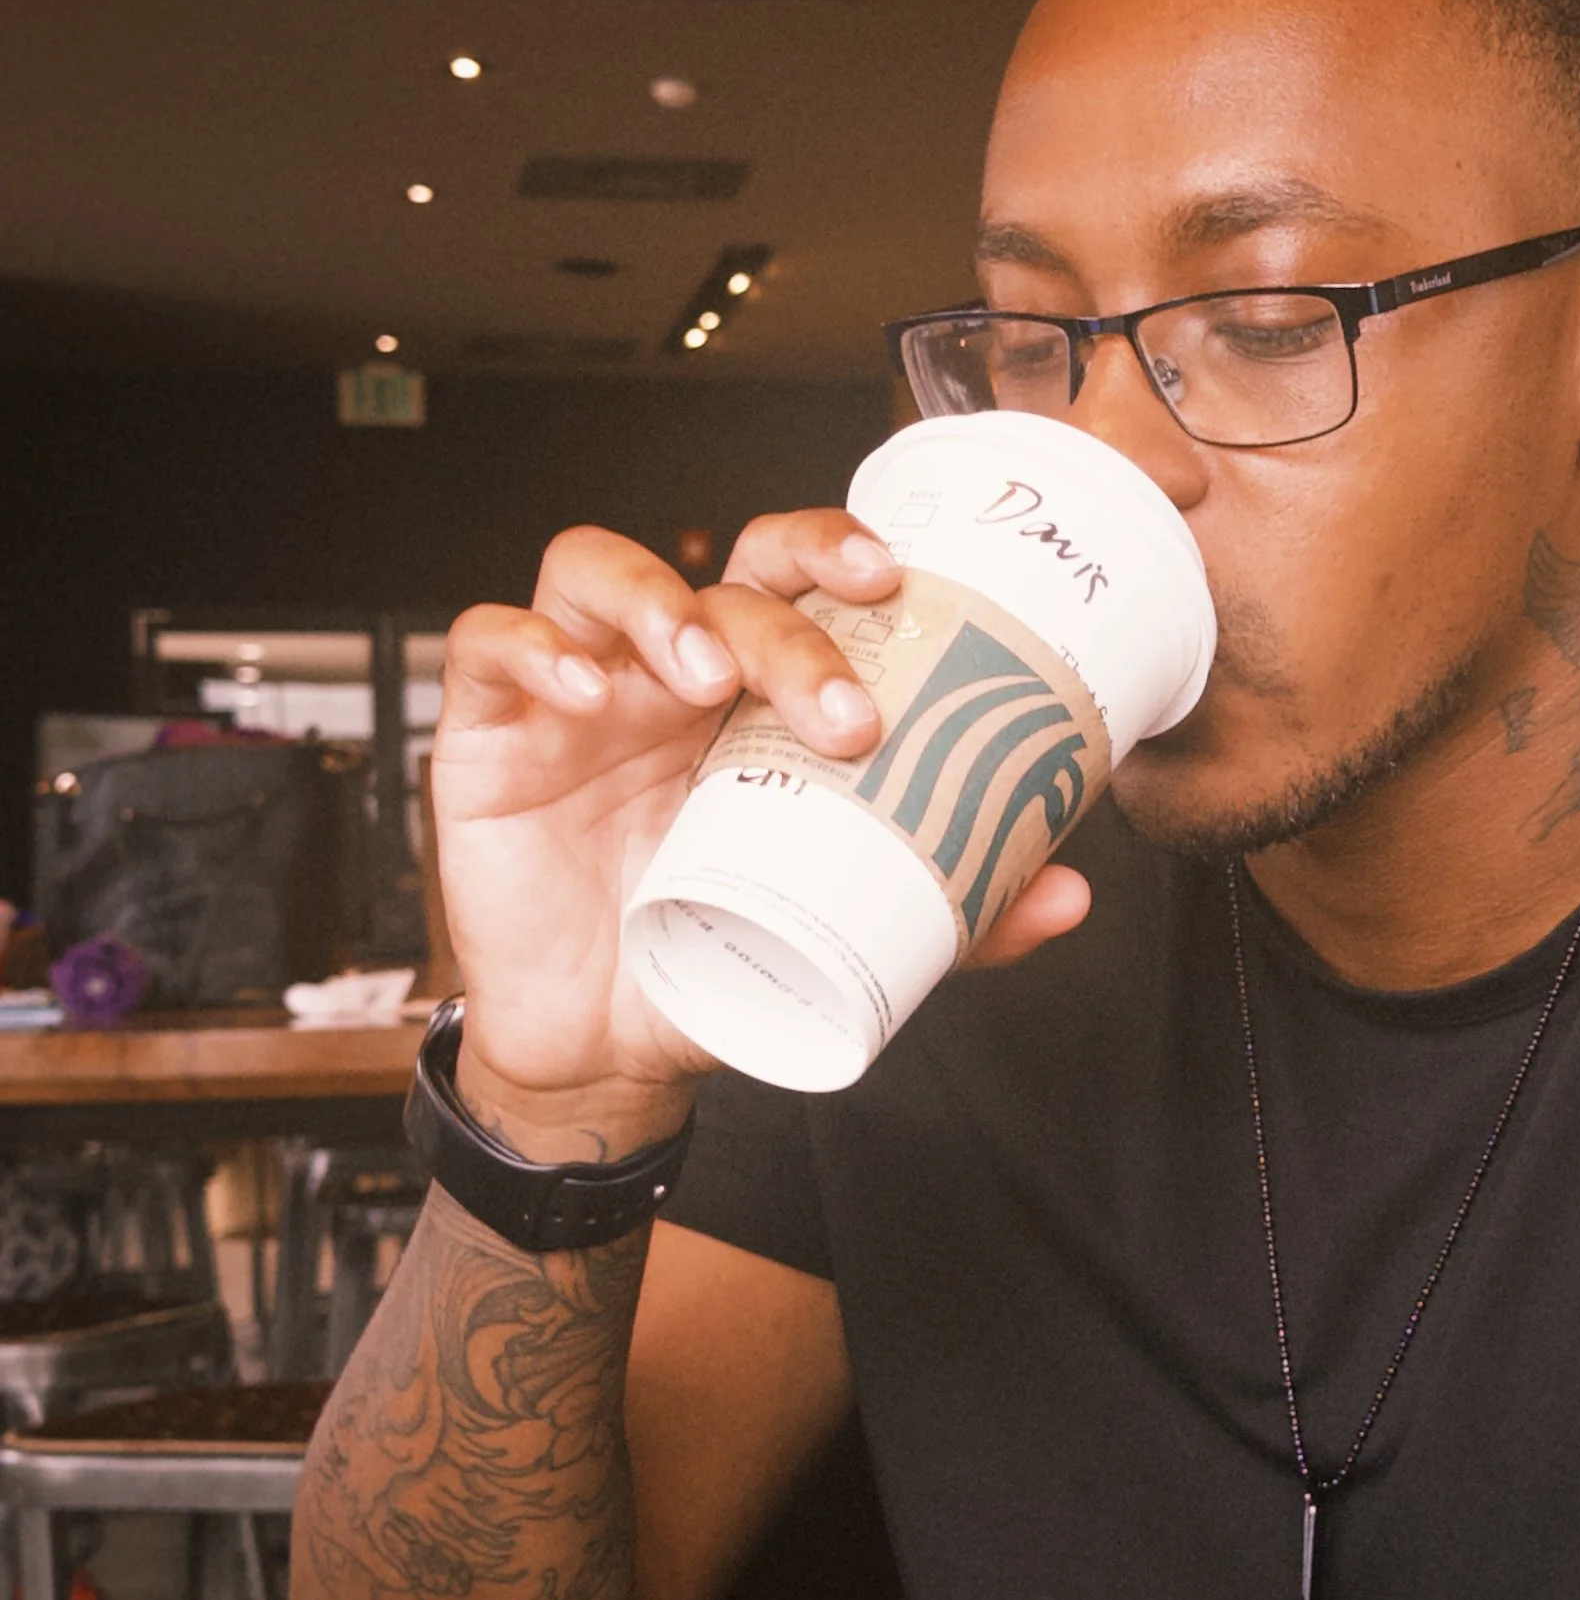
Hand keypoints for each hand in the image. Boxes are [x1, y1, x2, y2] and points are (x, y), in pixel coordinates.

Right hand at [432, 514, 1091, 1151]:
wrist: (606, 1050)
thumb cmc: (718, 956)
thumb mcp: (841, 932)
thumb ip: (955, 912)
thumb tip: (1071, 895)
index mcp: (757, 694)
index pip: (795, 577)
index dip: (835, 549)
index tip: (894, 578)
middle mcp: (672, 670)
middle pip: (723, 571)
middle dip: (786, 619)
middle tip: (836, 710)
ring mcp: (578, 691)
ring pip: (599, 570)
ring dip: (661, 603)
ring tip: (706, 675)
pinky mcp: (488, 731)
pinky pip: (489, 644)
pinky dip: (533, 647)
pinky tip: (583, 691)